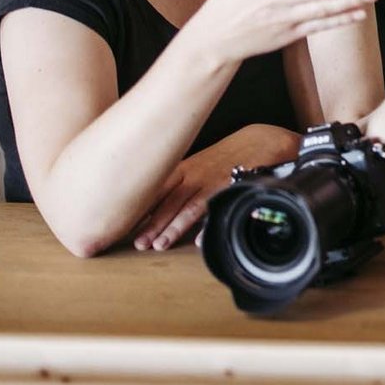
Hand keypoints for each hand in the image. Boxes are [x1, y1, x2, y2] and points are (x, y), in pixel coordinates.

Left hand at [131, 124, 298, 251]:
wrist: (259, 140)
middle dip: (153, 223)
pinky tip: (200, 238)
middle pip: (170, 200)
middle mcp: (196, 174)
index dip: (140, 209)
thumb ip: (177, 185)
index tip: (124, 228)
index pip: (156, 189)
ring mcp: (214, 180)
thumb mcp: (197, 165)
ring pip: (191, 205)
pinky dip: (209, 224)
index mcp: (184, 169)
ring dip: (174, 226)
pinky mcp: (234, 184)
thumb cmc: (224, 157)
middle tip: (139, 243)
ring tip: (161, 244)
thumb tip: (152, 211)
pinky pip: (219, 206)